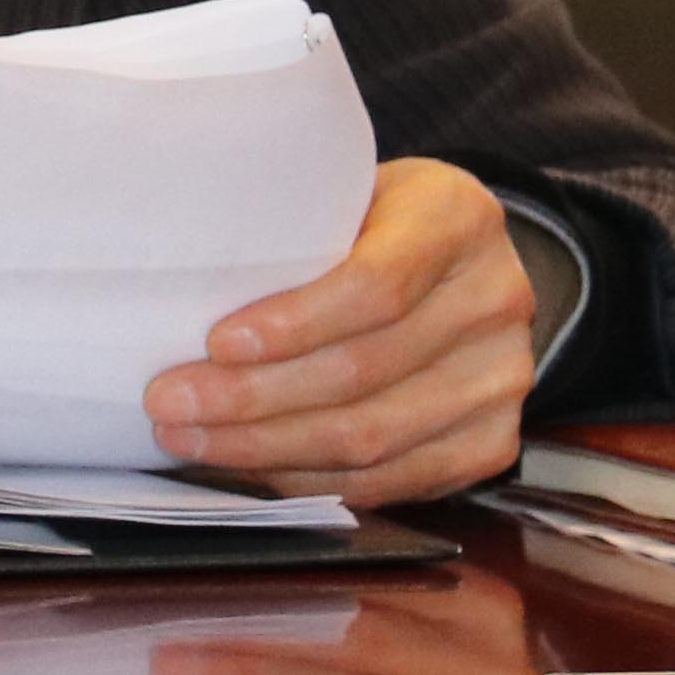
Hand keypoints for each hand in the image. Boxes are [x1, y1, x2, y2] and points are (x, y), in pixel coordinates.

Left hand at [143, 158, 539, 506]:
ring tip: (193, 439)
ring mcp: (503, 377)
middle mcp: (495, 299)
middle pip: (364, 371)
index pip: (377, 286)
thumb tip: (180, 297)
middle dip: (253, 399)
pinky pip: (392, 480)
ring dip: (267, 448)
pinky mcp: (494, 440)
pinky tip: (252, 466)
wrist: (465, 262)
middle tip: (171, 403)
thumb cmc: (378, 223)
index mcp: (459, 218)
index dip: (295, 323)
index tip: (216, 343)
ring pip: (373, 436)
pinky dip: (311, 479)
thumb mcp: (350, 194)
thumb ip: (298, 231)